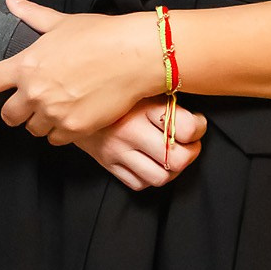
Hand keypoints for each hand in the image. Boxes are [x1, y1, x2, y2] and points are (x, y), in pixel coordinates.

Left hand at [0, 0, 164, 142]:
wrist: (134, 55)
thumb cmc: (99, 35)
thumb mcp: (60, 22)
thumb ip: (29, 14)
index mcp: (25, 64)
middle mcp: (33, 91)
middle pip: (9, 116)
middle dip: (18, 111)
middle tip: (36, 101)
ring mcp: (53, 112)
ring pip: (33, 129)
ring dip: (41, 121)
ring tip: (61, 105)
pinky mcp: (73, 129)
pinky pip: (55, 139)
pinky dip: (61, 132)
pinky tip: (74, 116)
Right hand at [75, 99, 207, 190]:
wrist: (71, 100)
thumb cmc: (114, 91)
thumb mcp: (140, 86)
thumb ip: (166, 97)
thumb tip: (195, 114)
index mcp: (143, 107)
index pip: (187, 129)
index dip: (199, 128)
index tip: (196, 123)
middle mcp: (130, 132)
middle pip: (177, 160)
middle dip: (190, 153)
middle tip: (188, 143)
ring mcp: (117, 151)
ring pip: (160, 178)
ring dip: (171, 170)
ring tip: (170, 155)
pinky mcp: (107, 164)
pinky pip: (138, 184)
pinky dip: (149, 177)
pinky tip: (150, 162)